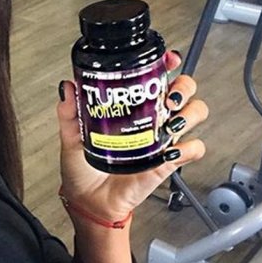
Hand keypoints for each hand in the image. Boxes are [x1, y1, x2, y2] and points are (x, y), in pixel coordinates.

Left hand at [56, 50, 208, 222]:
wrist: (89, 202)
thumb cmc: (83, 170)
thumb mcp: (71, 138)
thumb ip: (69, 113)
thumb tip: (67, 87)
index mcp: (129, 108)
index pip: (154, 78)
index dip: (167, 64)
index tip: (168, 59)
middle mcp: (150, 119)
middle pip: (183, 90)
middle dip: (183, 86)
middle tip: (168, 96)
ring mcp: (161, 139)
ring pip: (194, 113)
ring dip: (189, 112)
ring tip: (170, 121)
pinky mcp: (167, 162)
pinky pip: (193, 149)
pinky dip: (189, 147)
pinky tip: (170, 150)